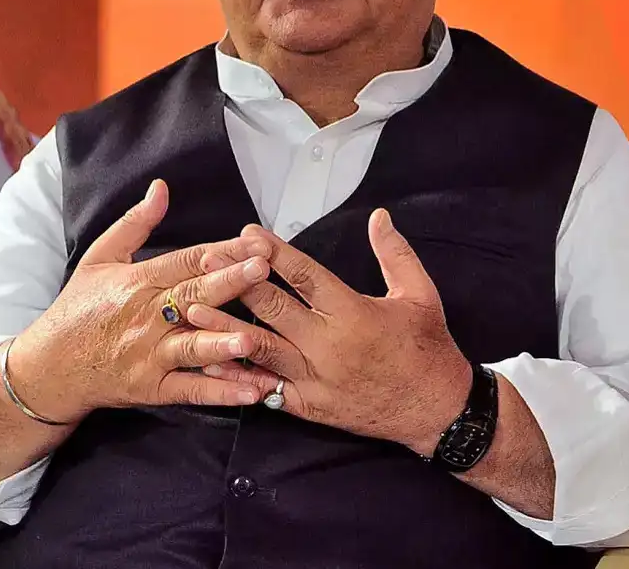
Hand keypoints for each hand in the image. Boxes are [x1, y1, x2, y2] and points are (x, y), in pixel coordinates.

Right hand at [5, 180, 282, 421]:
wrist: (48, 368)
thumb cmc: (77, 309)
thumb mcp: (99, 258)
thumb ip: (135, 224)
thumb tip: (160, 188)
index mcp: (138, 281)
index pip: (186, 261)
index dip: (222, 251)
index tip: (255, 242)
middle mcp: (145, 317)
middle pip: (193, 297)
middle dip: (230, 283)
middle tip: (263, 270)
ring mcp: (149, 355)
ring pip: (191, 347)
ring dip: (223, 343)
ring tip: (253, 338)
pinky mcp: (151, 389)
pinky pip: (190, 390)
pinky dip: (221, 393)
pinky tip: (251, 391)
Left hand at [189, 209, 472, 455]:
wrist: (436, 412)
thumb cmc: (428, 349)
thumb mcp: (421, 295)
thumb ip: (395, 253)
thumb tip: (378, 216)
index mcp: (353, 313)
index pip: (304, 276)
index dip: (273, 252)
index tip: (248, 233)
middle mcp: (329, 346)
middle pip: (273, 308)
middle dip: (237, 281)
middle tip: (207, 259)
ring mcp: (315, 379)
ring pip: (261, 349)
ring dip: (224, 327)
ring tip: (191, 310)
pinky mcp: (309, 406)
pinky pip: (266, 388)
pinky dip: (238, 374)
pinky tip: (210, 362)